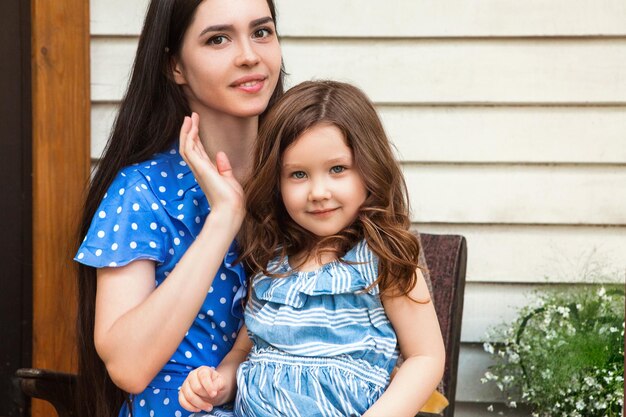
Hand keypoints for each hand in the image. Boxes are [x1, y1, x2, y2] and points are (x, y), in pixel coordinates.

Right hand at [178, 366, 227, 411]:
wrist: (213, 389)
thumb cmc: (217, 385)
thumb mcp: (221, 382)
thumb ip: (217, 385)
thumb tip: (213, 391)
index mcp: (203, 370)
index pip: (203, 377)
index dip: (208, 386)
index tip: (214, 394)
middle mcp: (192, 375)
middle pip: (196, 388)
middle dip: (205, 398)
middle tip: (211, 404)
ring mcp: (185, 384)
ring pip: (188, 396)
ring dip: (199, 404)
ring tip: (208, 408)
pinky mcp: (182, 393)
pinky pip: (182, 401)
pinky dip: (190, 407)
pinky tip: (198, 409)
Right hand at [179, 113, 244, 227]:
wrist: (230, 209)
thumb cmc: (231, 199)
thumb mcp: (229, 179)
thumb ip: (224, 167)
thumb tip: (221, 154)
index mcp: (206, 171)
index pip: (198, 151)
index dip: (196, 138)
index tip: (196, 124)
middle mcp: (199, 169)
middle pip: (190, 146)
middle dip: (189, 131)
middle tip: (190, 116)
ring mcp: (198, 169)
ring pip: (186, 146)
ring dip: (187, 131)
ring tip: (190, 117)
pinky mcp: (200, 168)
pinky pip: (189, 149)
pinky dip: (189, 137)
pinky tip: (193, 127)